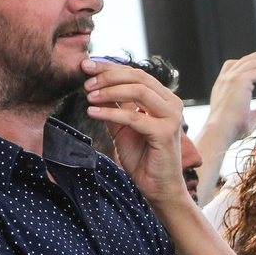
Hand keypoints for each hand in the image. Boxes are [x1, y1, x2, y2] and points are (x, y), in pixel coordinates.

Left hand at [82, 58, 188, 207]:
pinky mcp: (165, 133)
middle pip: (137, 76)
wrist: (157, 187)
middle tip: (85, 81)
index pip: (135, 74)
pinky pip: (134, 116)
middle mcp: (171, 103)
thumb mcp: (122, 127)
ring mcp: (171, 117)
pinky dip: (111, 112)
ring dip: (109, 90)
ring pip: (138, 91)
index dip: (109, 68)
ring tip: (88, 96)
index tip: (85, 67)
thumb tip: (92, 86)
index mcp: (162, 98)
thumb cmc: (142, 158)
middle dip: (108, 75)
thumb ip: (113, 107)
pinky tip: (92, 112)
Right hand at [205, 49, 255, 148]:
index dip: (249, 61)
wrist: (221, 131)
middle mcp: (225, 79)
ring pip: (252, 63)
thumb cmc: (232, 129)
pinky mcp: (239, 81)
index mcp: (222, 86)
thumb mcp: (247, 116)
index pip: (234, 66)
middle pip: (245, 60)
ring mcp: (231, 78)